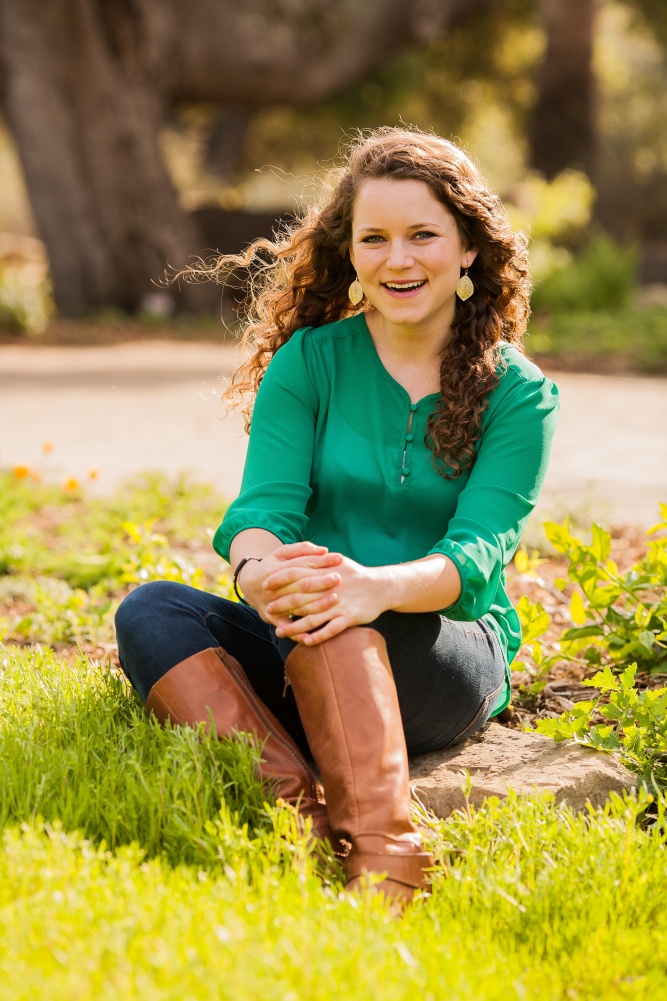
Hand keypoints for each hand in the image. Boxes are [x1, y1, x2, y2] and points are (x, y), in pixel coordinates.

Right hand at [238, 541, 342, 624]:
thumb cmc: (273, 566)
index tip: (339, 559)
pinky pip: (286, 627)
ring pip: (297, 605)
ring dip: (316, 604)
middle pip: (301, 584)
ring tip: (335, 599)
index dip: (321, 561)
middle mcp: (274, 587)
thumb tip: (324, 550)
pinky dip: (297, 633)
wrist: (250, 585)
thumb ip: (302, 549)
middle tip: (339, 578)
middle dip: (321, 581)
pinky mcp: (273, 619)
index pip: (302, 563)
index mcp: (277, 568)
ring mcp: (273, 604)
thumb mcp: (282, 553)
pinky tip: (312, 636)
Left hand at [266, 555, 393, 644]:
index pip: (296, 574)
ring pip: (312, 617)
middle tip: (267, 611)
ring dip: (293, 625)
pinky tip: (305, 642)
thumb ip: (318, 561)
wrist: (382, 587)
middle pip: (300, 597)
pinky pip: (331, 629)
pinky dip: (317, 636)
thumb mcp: (337, 562)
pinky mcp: (349, 617)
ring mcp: (339, 604)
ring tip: (279, 632)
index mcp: (325, 572)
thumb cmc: (356, 574)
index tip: (265, 586)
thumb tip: (298, 556)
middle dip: (281, 604)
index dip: (279, 580)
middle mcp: (330, 588)